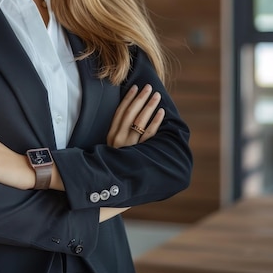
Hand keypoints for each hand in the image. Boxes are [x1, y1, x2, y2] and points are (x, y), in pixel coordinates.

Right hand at [102, 84, 163, 220]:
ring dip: (149, 107)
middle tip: (149, 87)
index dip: (127, 99)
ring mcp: (129, 147)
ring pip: (140, 122)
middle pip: (130, 114)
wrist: (111, 186)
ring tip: (157, 96)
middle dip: (140, 99)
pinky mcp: (140, 154)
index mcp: (110, 136)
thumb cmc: (112, 165)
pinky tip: (161, 113)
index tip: (134, 87)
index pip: (119, 113)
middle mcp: (118, 140)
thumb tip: (128, 115)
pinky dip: (156, 123)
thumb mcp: (110, 148)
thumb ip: (117, 133)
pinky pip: (149, 136)